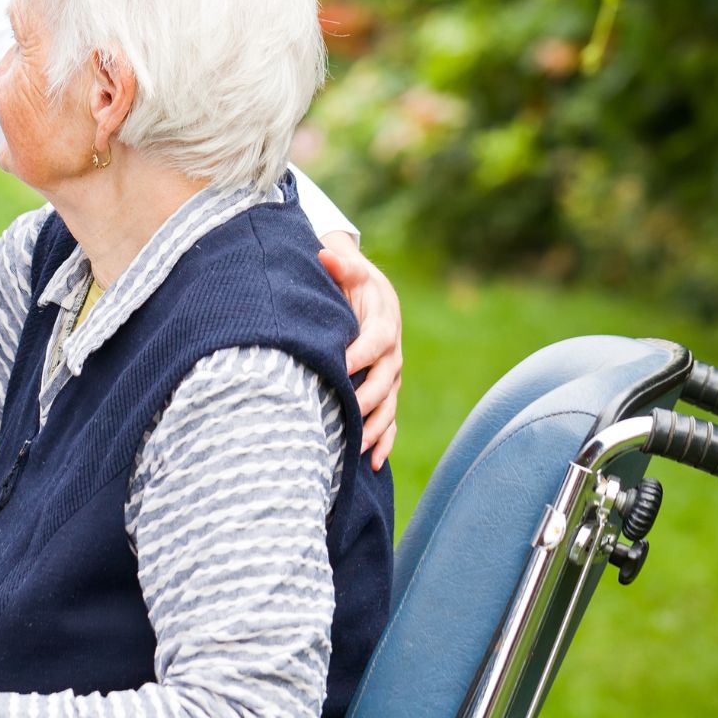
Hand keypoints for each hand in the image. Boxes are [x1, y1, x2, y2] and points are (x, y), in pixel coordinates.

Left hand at [318, 232, 401, 470]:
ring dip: (373, 428)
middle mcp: (391, 354)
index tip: (340, 367)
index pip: (374, 342)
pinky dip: (384, 441)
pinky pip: (390, 421)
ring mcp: (390, 377)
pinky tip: (373, 464)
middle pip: (384, 381)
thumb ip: (341, 264)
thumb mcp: (349, 269)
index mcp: (383, 324)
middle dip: (366, 399)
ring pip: (387, 407)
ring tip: (357, 448)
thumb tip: (326, 254)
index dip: (359, 354)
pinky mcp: (386, 393)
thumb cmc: (352, 283)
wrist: (372, 295)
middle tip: (345, 415)